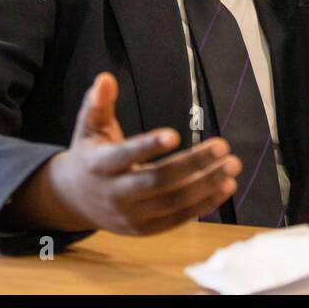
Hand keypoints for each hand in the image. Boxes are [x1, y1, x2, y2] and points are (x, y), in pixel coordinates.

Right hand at [40, 73, 239, 235]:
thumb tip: (105, 78)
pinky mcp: (144, 229)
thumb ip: (98, 103)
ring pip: (173, 202)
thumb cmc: (90, 155)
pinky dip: (204, 204)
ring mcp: (131, 215)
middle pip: (158, 181)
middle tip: (223, 146)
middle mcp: (115, 193)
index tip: (176, 135)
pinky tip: (226, 187)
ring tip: (232, 165)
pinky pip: (177, 219)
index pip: (125, 156)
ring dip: (206, 184)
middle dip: (193, 164)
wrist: (75, 200)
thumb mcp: (88, 126)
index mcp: (100, 165)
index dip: (149, 146)